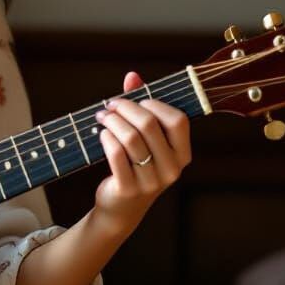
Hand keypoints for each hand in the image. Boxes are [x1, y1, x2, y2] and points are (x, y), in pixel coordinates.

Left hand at [92, 70, 191, 233]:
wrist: (121, 208)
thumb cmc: (135, 165)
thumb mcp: (144, 139)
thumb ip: (140, 105)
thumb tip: (132, 76)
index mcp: (183, 154)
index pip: (178, 120)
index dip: (155, 104)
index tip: (135, 100)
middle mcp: (173, 169)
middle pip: (149, 124)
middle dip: (125, 108)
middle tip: (110, 105)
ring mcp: (152, 181)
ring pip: (130, 138)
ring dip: (112, 121)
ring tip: (102, 117)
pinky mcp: (130, 189)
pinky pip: (116, 155)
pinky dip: (106, 139)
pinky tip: (102, 134)